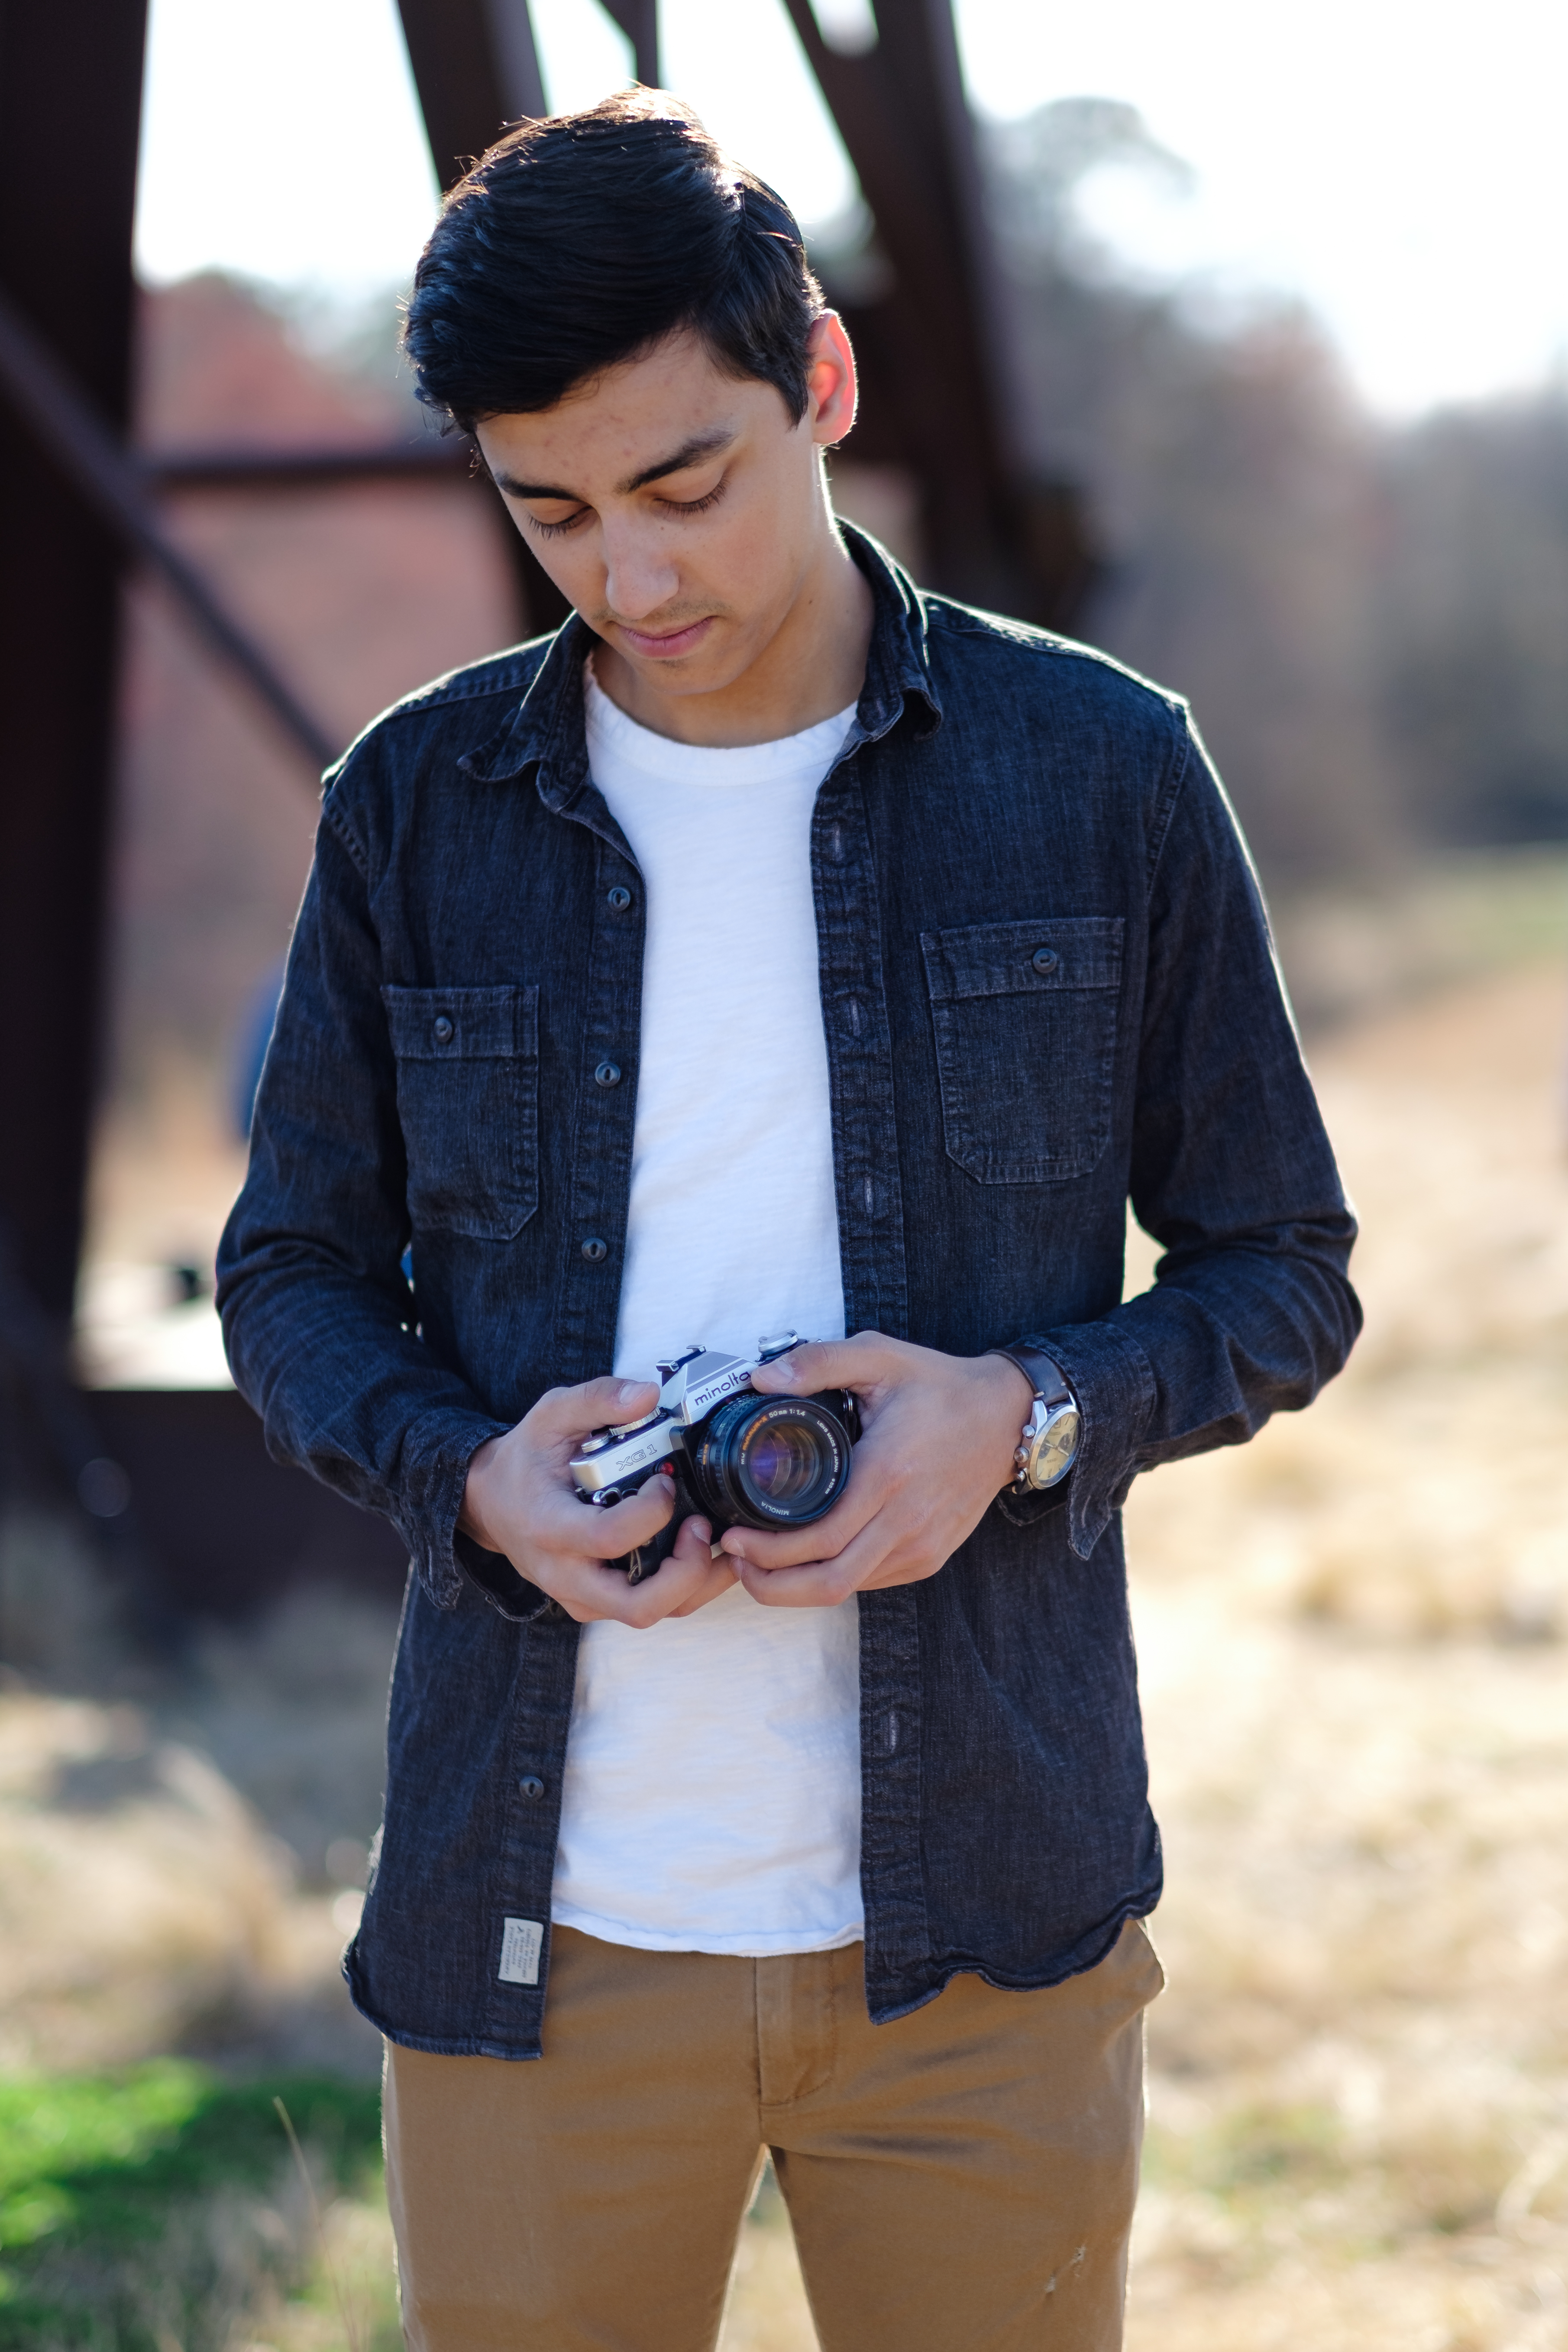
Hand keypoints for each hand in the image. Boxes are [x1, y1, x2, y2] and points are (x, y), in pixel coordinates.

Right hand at [459, 1376, 737, 1626]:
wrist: (492, 1502)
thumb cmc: (526, 1459)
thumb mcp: (552, 1415)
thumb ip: (598, 1399)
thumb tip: (649, 1395)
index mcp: (550, 1527)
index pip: (609, 1538)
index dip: (652, 1512)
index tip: (665, 1480)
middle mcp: (565, 1574)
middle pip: (638, 1607)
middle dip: (687, 1571)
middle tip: (702, 1525)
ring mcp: (581, 1596)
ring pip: (651, 1614)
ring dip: (697, 1584)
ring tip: (716, 1538)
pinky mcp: (596, 1603)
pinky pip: (648, 1609)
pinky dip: (685, 1588)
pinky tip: (703, 1550)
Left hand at [717, 1333, 1031, 1606]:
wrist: (1009, 1417)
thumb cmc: (941, 1387)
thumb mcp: (880, 1356)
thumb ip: (818, 1361)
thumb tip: (761, 1379)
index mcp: (887, 1474)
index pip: (819, 1539)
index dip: (767, 1551)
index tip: (732, 1537)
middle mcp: (907, 1521)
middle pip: (828, 1582)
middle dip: (770, 1584)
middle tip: (736, 1560)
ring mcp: (921, 1546)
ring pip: (848, 1589)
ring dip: (797, 1586)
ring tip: (760, 1560)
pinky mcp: (930, 1557)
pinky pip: (870, 1581)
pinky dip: (833, 1577)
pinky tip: (809, 1555)